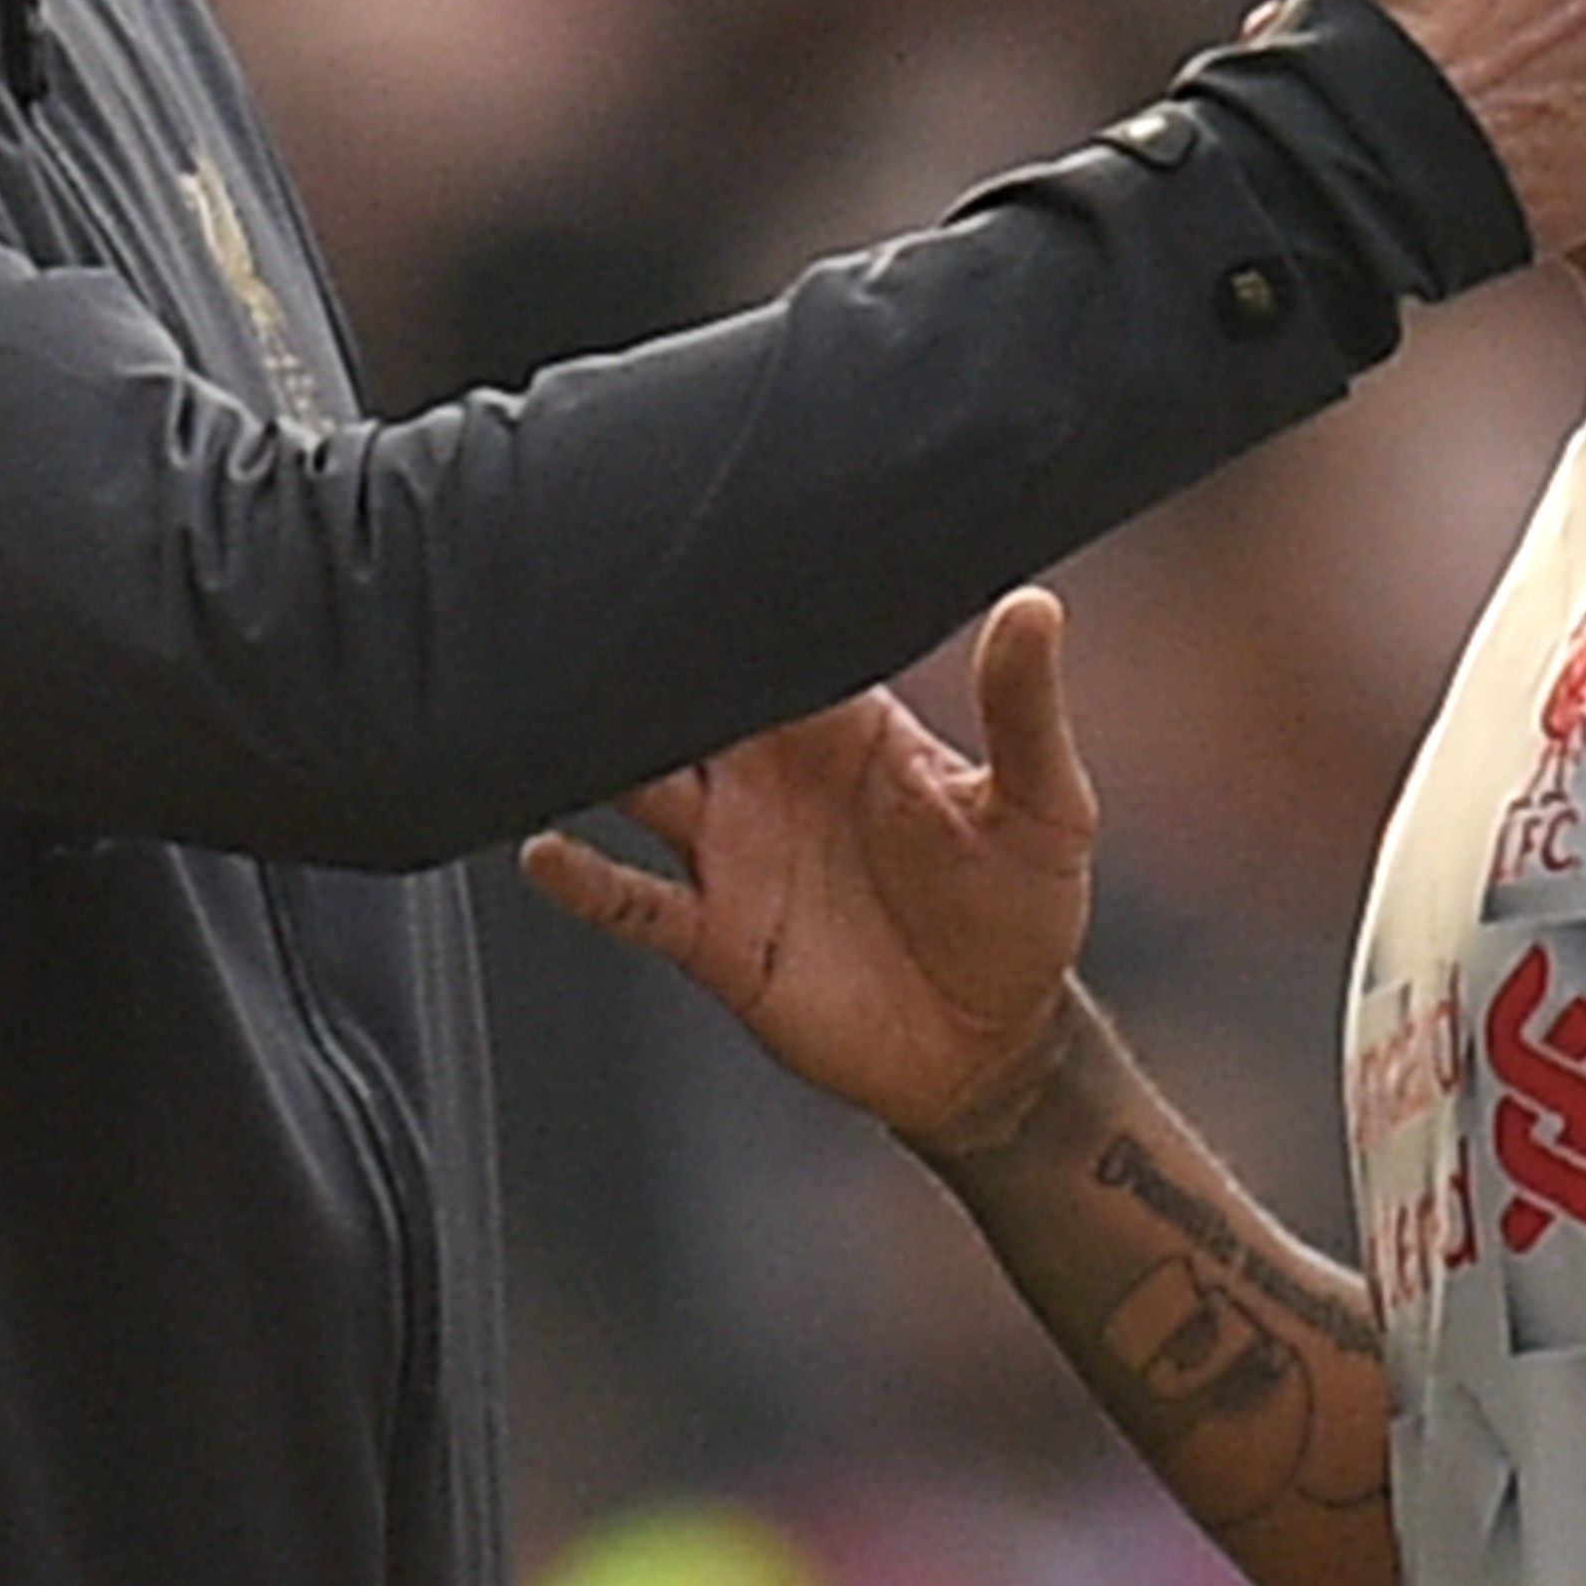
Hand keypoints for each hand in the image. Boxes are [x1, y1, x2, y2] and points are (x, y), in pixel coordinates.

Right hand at [519, 588, 1098, 1151]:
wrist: (994, 1044)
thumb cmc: (1025, 908)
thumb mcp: (1044, 804)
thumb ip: (1024, 711)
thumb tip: (1035, 604)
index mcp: (841, 722)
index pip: (771, 641)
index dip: (731, 598)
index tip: (685, 541)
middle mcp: (770, 773)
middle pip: (683, 701)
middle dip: (638, 659)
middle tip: (579, 604)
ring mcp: (733, 851)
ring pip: (637, 781)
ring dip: (593, 751)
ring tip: (541, 710)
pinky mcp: (714, 935)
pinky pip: (631, 900)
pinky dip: (583, 878)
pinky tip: (543, 851)